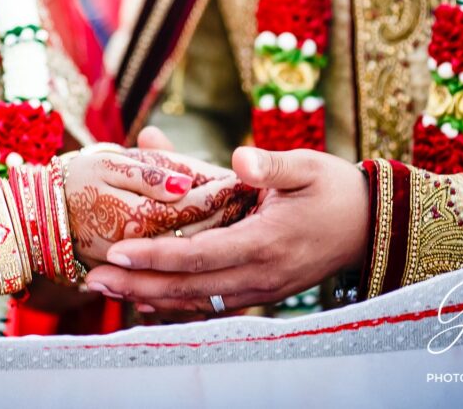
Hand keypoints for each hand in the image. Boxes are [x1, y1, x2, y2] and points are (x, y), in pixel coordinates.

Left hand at [83, 146, 368, 311]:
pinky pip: (211, 304)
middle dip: (138, 286)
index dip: (157, 257)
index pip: (200, 256)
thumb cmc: (334, 190)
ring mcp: (261, 290)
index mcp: (266, 242)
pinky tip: (145, 301)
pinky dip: (176, 304)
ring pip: (196, 302)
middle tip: (93, 280)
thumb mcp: (307, 167)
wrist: (369, 226)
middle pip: (189, 288)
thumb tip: (238, 158)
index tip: (119, 253)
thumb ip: (271, 164)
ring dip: (149, 298)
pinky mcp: (260, 293)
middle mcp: (260, 275)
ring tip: (106, 290)